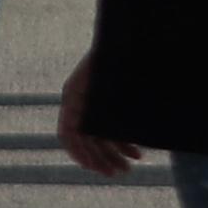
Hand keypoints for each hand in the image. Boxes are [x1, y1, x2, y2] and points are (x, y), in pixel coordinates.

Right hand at [57, 56, 141, 178]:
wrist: (128, 35)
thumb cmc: (117, 52)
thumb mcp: (108, 76)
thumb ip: (106, 103)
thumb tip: (104, 131)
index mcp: (75, 94)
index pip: (69, 133)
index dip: (80, 152)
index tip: (93, 167)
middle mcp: (80, 102)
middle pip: (86, 140)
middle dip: (103, 158)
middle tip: (119, 173)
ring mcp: (93, 105)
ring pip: (99, 138)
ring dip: (113, 155)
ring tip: (129, 168)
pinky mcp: (108, 106)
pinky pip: (110, 130)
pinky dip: (123, 142)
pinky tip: (137, 153)